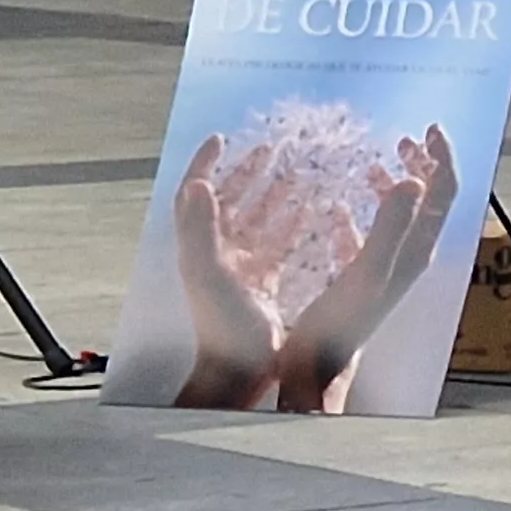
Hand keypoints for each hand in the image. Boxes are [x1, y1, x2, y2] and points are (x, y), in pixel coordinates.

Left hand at [169, 135, 278, 409]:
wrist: (238, 371)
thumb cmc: (223, 329)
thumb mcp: (209, 273)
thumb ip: (200, 228)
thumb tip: (196, 183)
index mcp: (203, 246)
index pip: (197, 194)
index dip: (207, 163)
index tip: (222, 139)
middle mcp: (220, 253)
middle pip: (232, 201)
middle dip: (249, 172)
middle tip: (271, 148)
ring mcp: (243, 268)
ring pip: (260, 219)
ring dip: (277, 193)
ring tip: (299, 170)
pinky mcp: (264, 283)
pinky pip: (279, 243)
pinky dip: (294, 224)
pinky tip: (314, 214)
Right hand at [273, 125, 459, 412]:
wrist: (317, 368)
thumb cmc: (338, 325)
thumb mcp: (366, 269)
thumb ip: (390, 225)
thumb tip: (413, 180)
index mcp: (414, 250)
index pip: (442, 194)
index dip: (441, 158)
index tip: (430, 130)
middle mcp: (407, 256)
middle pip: (427, 201)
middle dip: (422, 165)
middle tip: (408, 139)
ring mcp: (386, 266)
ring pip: (398, 216)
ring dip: (393, 184)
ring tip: (379, 161)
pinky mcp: (362, 276)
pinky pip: (366, 235)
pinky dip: (360, 213)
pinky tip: (339, 207)